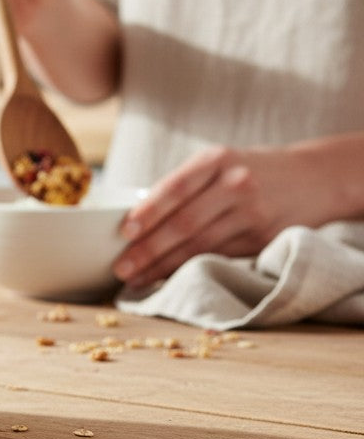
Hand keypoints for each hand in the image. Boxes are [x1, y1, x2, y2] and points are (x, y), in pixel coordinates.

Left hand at [113, 145, 332, 287]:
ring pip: (200, 246)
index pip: (176, 187)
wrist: (317, 177)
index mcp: (217, 160)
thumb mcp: (220, 163)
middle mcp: (236, 184)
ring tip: (135, 278)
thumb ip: (185, 185)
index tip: (125, 230)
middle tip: (121, 267)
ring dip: (163, 266)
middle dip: (149, 248)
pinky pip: (218, 257)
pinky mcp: (264, 238)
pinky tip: (167, 277)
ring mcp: (252, 213)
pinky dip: (189, 269)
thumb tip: (135, 221)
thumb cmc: (251, 170)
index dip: (150, 210)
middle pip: (185, 222)